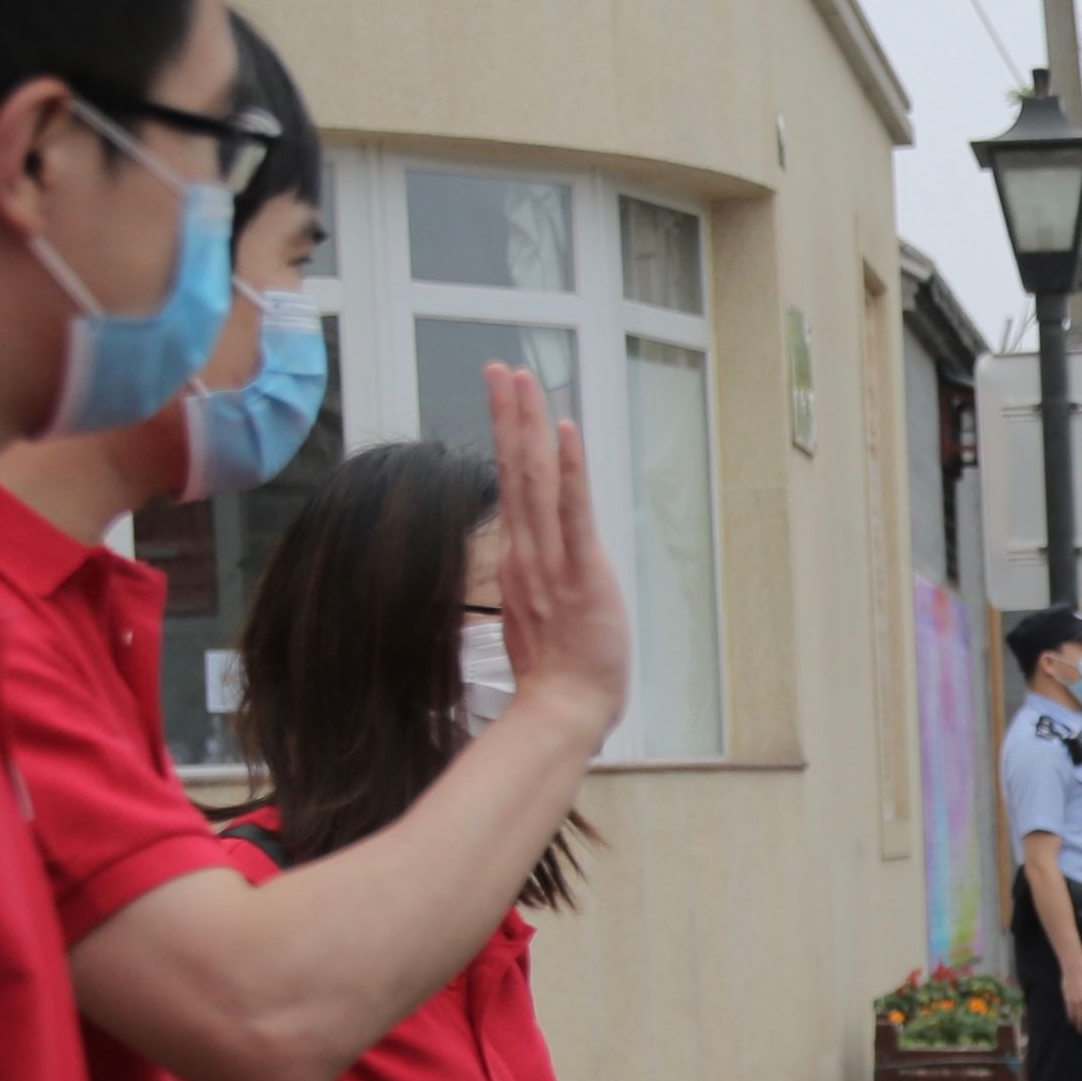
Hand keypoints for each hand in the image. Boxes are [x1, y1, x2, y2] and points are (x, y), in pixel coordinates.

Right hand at [477, 360, 632, 730]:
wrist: (563, 711)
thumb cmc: (557, 673)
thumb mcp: (536, 616)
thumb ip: (532, 583)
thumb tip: (528, 565)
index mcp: (518, 559)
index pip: (509, 486)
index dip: (506, 438)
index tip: (501, 396)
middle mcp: (527, 551)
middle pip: (514, 470)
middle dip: (508, 414)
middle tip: (501, 368)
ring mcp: (551, 559)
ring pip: (535, 479)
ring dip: (530, 426)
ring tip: (523, 381)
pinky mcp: (581, 572)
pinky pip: (572, 514)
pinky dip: (568, 471)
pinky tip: (564, 432)